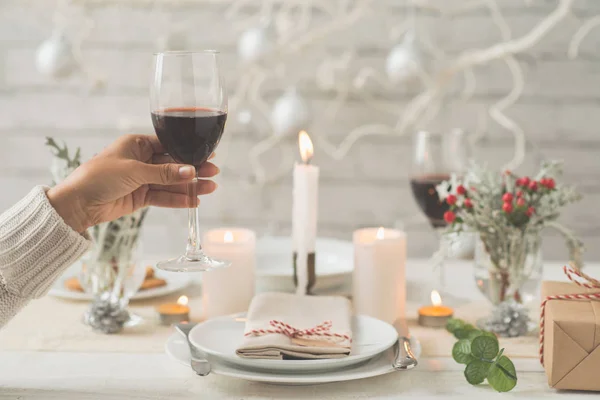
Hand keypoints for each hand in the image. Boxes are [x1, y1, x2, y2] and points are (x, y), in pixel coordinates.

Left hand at [47, 134, 218, 232]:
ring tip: (210, 189)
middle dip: (193, 170)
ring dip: (189, 186)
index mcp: (136, 144)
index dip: (188, 152)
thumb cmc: (98, 177)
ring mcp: (141, 179)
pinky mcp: (140, 197)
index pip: (168, 146)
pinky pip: (163, 197)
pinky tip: (193, 201)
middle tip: (213, 173)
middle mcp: (141, 160)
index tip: (207, 155)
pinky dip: (178, 199)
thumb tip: (190, 170)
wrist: (77, 204)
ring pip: (171, 182)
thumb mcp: (134, 171)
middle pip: (173, 165)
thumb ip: (164, 173)